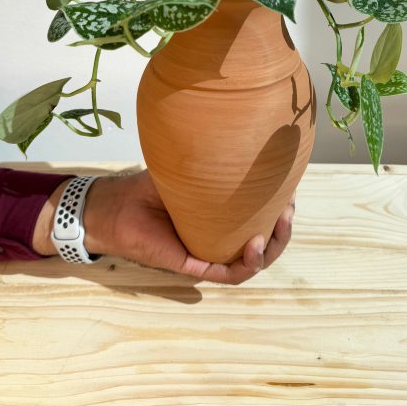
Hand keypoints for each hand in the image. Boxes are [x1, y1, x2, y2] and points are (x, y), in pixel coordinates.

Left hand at [34, 170, 294, 284]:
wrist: (116, 207)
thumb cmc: (148, 188)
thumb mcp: (190, 171)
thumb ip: (214, 160)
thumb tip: (240, 131)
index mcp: (222, 219)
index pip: (260, 219)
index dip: (280, 208)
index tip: (291, 190)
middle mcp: (219, 239)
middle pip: (263, 243)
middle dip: (282, 229)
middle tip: (288, 211)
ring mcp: (208, 254)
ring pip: (251, 262)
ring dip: (270, 248)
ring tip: (276, 227)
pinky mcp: (193, 267)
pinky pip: (228, 274)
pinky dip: (246, 264)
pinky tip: (255, 246)